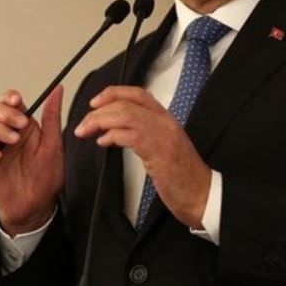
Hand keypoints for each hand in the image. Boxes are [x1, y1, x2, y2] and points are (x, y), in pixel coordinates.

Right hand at [0, 86, 63, 234]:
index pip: (10, 101)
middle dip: (5, 113)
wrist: (37, 204)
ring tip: (12, 142)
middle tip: (20, 127)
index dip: (9, 98)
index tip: (18, 102)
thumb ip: (52, 116)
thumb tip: (58, 89)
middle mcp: (6, 132)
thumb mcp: (54, 143)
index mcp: (23, 125)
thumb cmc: (47, 175)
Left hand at [73, 86, 210, 228]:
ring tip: (86, 131)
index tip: (95, 102)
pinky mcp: (158, 151)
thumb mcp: (163, 147)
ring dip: (100, 121)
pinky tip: (103, 143)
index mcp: (166, 118)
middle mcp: (165, 122)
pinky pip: (129, 135)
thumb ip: (144, 135)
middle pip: (126, 103)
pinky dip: (111, 136)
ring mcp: (163, 135)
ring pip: (125, 115)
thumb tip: (116, 131)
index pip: (138, 94)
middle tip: (84, 124)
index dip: (113, 93)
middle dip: (99, 111)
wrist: (201, 193)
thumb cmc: (182, 175)